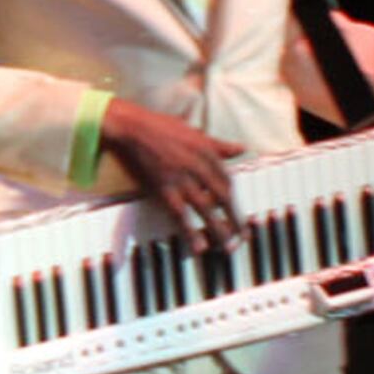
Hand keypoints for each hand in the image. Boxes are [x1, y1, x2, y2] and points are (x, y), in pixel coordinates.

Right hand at [101, 100, 247, 251]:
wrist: (130, 126)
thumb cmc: (159, 125)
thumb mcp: (194, 132)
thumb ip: (218, 144)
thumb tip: (241, 149)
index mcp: (207, 152)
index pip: (228, 180)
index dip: (234, 199)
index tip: (237, 211)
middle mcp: (198, 166)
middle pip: (223, 197)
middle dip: (235, 219)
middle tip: (243, 236)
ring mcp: (181, 179)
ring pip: (206, 209)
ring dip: (219, 230)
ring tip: (227, 247)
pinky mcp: (163, 188)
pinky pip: (180, 214)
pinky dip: (190, 232)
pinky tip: (199, 246)